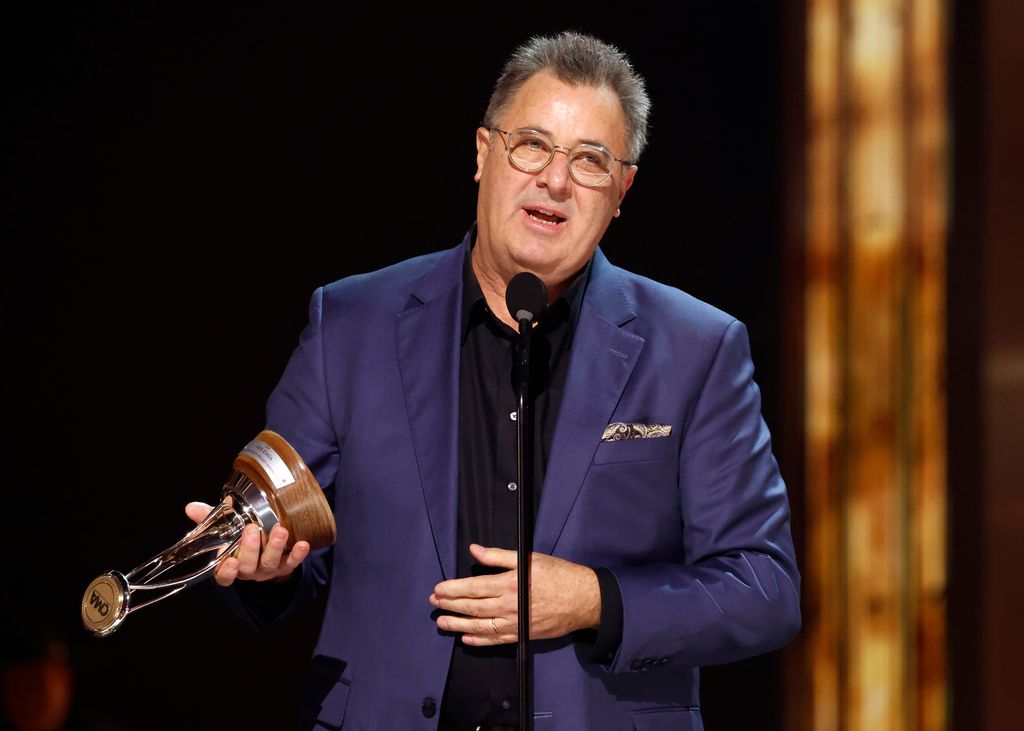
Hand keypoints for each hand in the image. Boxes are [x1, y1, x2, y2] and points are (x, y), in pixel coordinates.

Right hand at [184, 502, 309, 586]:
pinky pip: (292, 563)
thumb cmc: (241, 537)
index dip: (226, 572)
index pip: (224, 575)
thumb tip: (191, 507)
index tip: (229, 561)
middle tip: (252, 530)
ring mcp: (267, 570)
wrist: (266, 550)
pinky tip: (303, 544)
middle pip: (247, 566)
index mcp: (230, 564)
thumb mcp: (225, 528)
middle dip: (250, 549)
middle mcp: (248, 570)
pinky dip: (297, 554)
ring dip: (275, 547)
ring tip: (280, 530)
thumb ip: (209, 518)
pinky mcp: (285, 566)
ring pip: (270, 563)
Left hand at [428, 544, 600, 645]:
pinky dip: (479, 641)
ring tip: (442, 622)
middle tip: (434, 603)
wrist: (583, 600)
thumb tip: (476, 550)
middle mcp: (509, 606)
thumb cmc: (559, 575)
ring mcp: (515, 623)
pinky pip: (495, 640)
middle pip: (473, 607)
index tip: (439, 589)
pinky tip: (466, 639)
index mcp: (510, 584)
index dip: (453, 589)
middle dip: (450, 605)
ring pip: (480, 626)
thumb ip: (499, 556)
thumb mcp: (529, 558)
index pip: (473, 588)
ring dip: (458, 625)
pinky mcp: (522, 635)